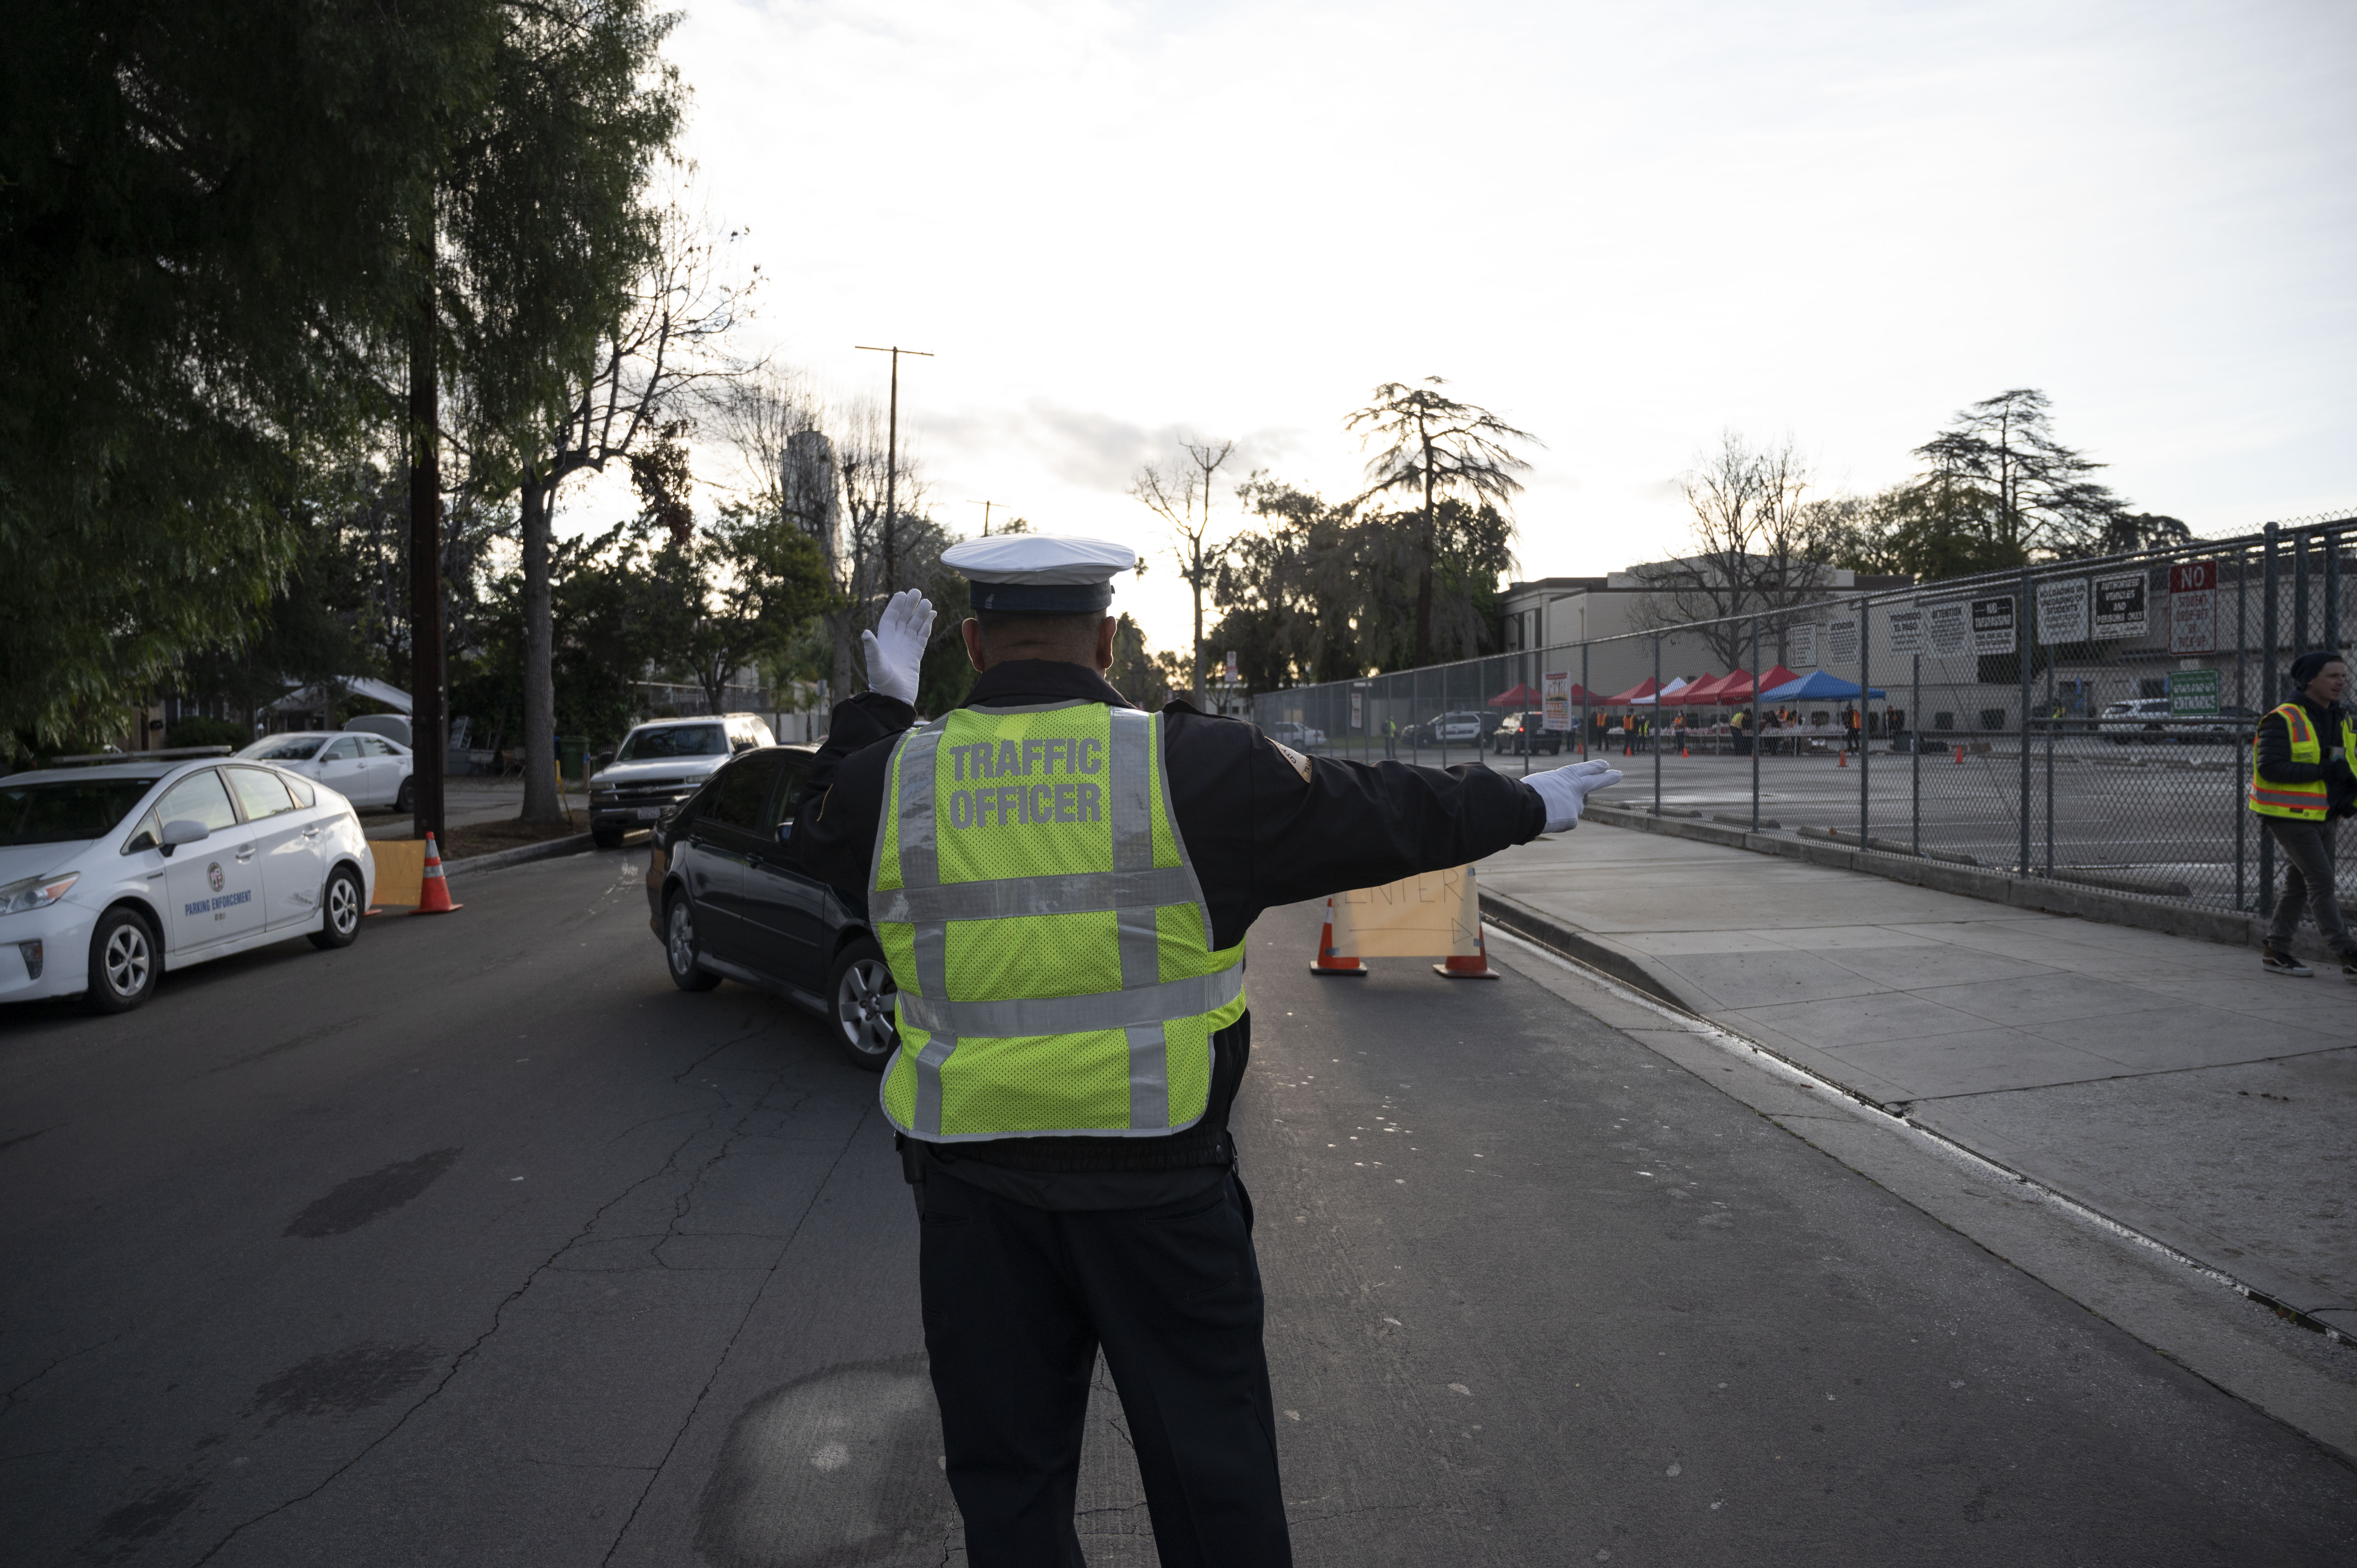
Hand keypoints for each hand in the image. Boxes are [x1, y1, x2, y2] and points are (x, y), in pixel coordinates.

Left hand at [860, 589, 935, 705]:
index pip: (890, 618)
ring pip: (915, 625)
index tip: (902, 593)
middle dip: (910, 605)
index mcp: (884, 640)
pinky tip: (932, 615)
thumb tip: (865, 633)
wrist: (894, 698)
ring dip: (920, 614)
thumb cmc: (882, 683)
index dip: (896, 606)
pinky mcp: (916, 654)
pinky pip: (923, 636)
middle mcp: (895, 641)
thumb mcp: (875, 664)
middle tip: (917, 591)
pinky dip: (927, 625)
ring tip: (927, 601)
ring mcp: (906, 647)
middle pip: (904, 618)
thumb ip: (872, 648)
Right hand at [1526, 758, 1622, 831]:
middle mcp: (1575, 788)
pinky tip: (1547, 820)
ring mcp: (1576, 804)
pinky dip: (1555, 823)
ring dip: (1560, 812)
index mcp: (1565, 775)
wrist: (1527, 806)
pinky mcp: (1573, 820)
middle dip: (1608, 778)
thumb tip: (1557, 802)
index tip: (1606, 765)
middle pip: (1595, 781)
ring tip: (1545, 810)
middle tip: (1619, 774)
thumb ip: (1554, 789)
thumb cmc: (1527, 792)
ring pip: (1569, 810)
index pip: (1584, 769)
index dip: (1595, 767)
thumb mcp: (1542, 783)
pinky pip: (1563, 823)